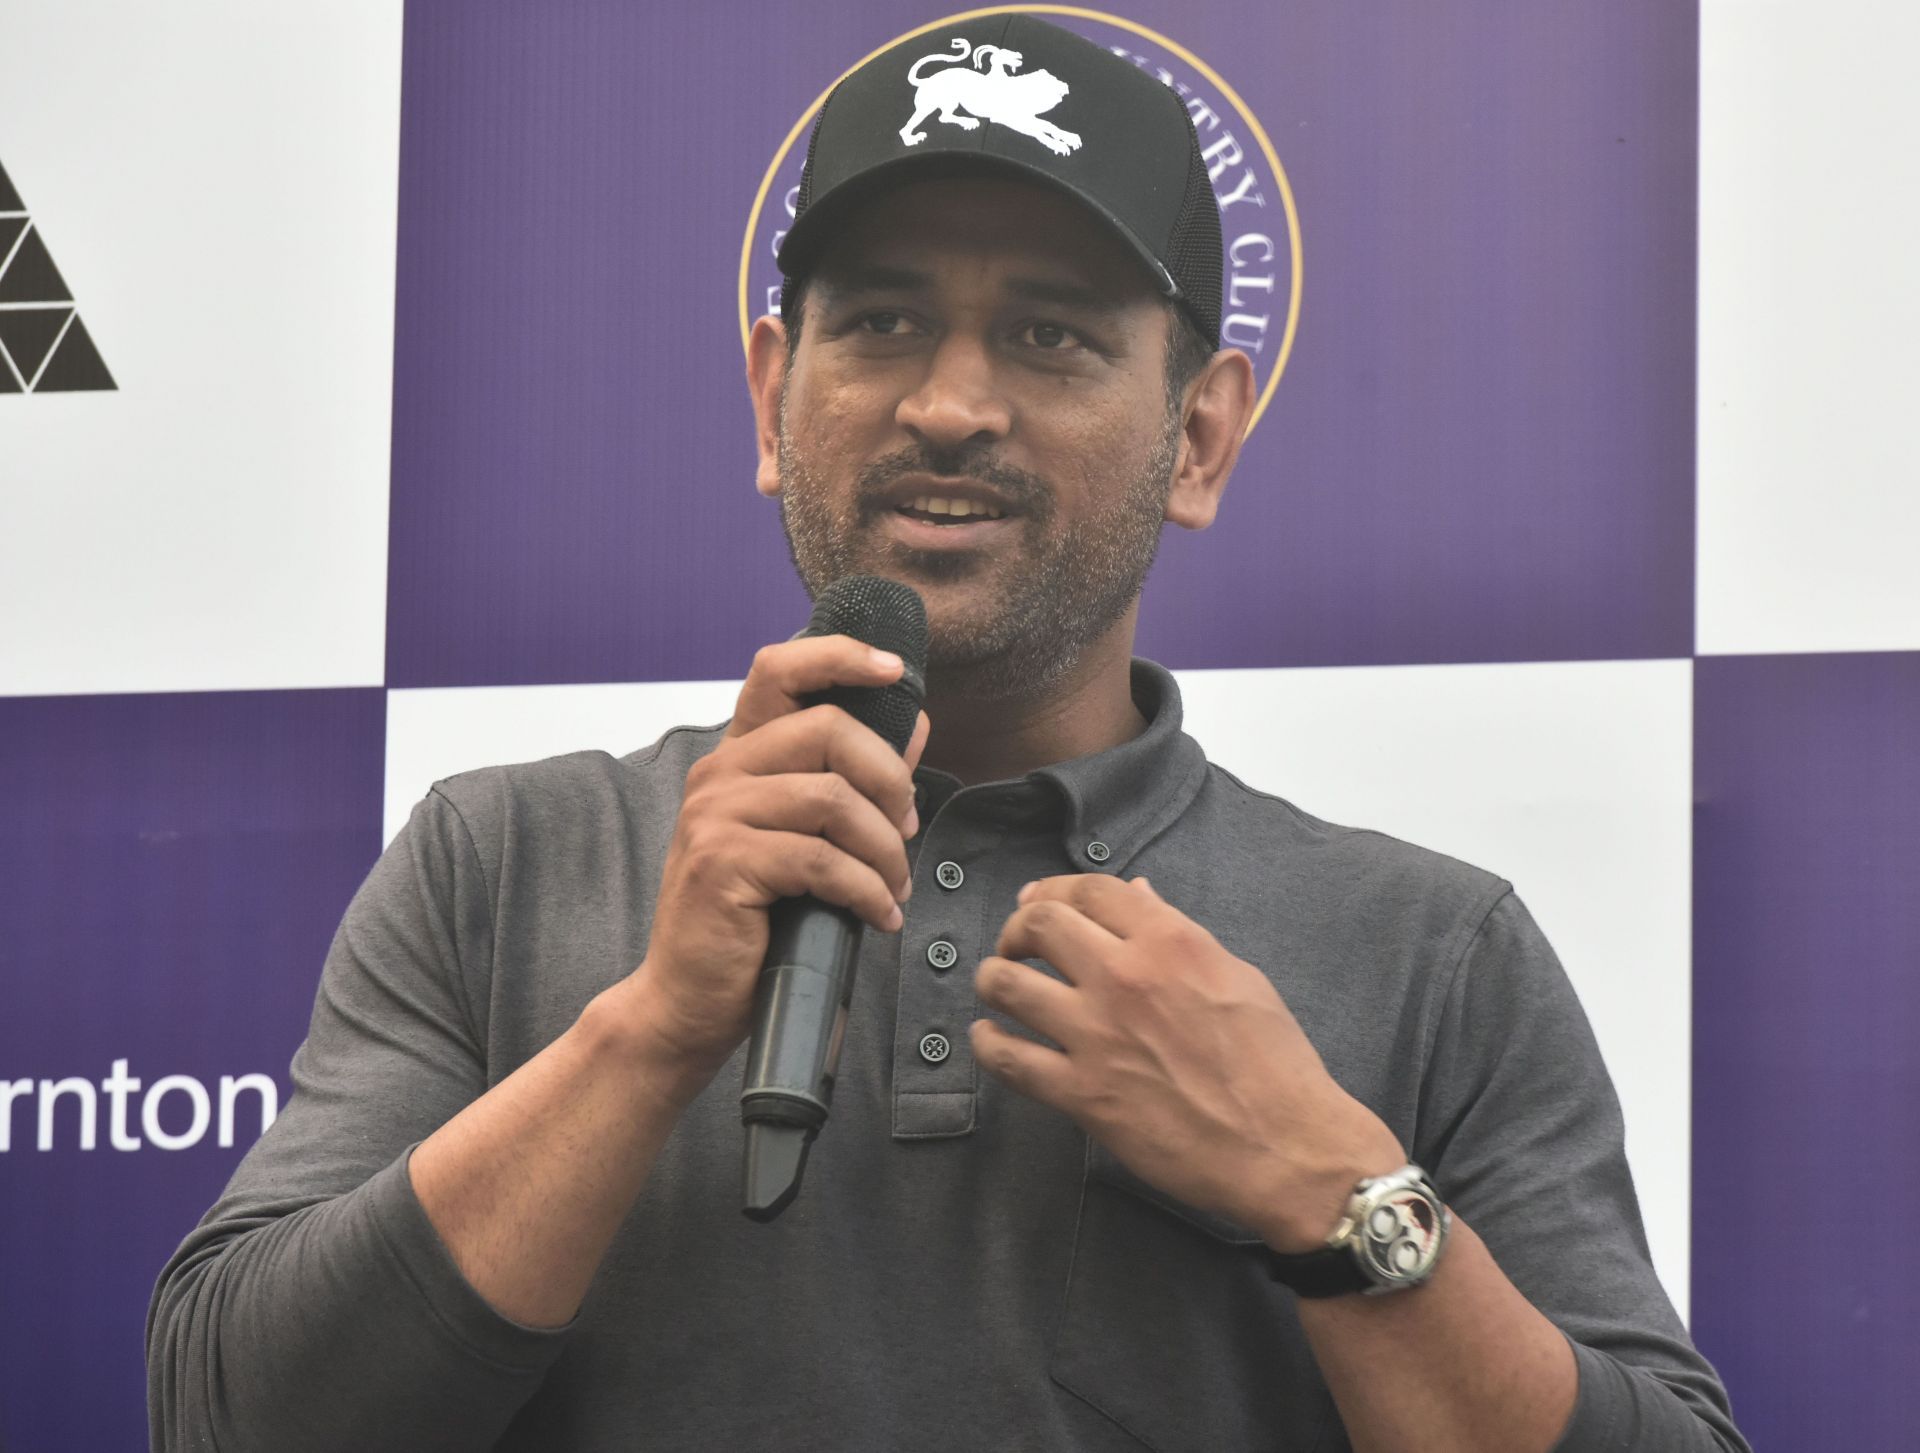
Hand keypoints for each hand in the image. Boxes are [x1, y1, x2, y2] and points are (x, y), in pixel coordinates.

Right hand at [622, 635, 929, 1082]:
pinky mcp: (723, 863)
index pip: (778, 671)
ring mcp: (715, 816)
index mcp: (738, 758)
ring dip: (885, 850)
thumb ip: (852, 781)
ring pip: (835, 799)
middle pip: (829, 730)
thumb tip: (913, 726)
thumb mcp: (806, 841)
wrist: (690, 1000)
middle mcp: (720, 774)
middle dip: (890, 780)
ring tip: (894, 889)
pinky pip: (822, 860)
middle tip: (907, 831)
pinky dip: (866, 891)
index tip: (893, 670)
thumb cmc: (752, 924)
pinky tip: (877, 917)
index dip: (838, 657)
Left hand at [971, 875, 1404, 1249]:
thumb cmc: (1275, 1063)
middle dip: (1017, 928)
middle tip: (1015, 945)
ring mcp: (1097, 1036)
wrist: (1284, 1148)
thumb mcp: (1238, 978)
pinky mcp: (1082, 1094)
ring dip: (992, 979)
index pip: (1092, 891)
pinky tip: (988, 1038)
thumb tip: (1138, 896)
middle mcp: (1125, 978)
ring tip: (996, 986)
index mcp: (1170, 942)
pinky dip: (988, 1043)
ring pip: (1008, 984)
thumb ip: (1179, 935)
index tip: (1036, 902)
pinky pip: (1009, 1059)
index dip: (1053, 889)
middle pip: (1039, 925)